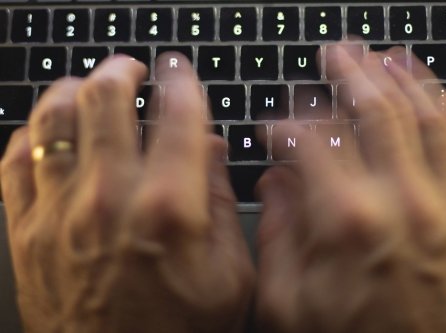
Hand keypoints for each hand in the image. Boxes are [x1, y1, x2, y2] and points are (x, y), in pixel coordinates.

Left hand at [0, 54, 253, 332]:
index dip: (181, 81)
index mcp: (170, 209)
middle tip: (133, 69)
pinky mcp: (27, 231)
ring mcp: (60, 212)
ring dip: (74, 89)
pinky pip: (15, 160)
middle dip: (123, 70)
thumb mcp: (231, 272)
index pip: (177, 116)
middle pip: (106, 98)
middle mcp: (110, 200)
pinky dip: (32, 134)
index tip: (179, 70)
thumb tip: (209, 148)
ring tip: (89, 87)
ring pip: (53, 117)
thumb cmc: (180, 329)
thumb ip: (222, 201)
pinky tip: (51, 132)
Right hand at [256, 44, 445, 332]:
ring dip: (404, 79)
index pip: (309, 142)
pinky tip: (440, 92)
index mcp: (345, 221)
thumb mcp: (287, 303)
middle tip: (335, 53)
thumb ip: (277, 233)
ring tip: (384, 56)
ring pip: (429, 117)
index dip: (284, 126)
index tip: (273, 126)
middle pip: (374, 112)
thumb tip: (276, 183)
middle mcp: (402, 202)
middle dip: (349, 74)